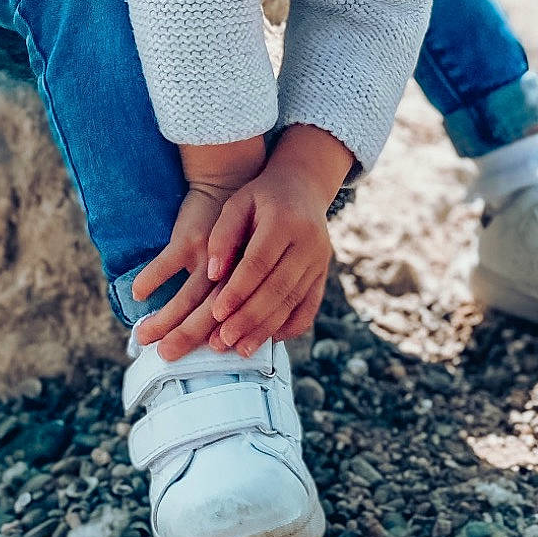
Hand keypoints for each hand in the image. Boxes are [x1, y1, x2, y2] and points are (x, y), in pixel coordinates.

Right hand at [131, 135, 265, 360]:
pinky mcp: (190, 238)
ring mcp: (208, 257)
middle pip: (207, 315)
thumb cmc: (238, 227)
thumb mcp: (245, 258)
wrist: (230, 181)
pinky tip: (138, 292)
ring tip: (143, 336)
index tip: (197, 360)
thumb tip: (225, 330)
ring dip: (163, 318)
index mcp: (243, 283)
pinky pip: (167, 263)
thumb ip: (238, 290)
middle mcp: (228, 274)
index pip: (231, 320)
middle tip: (164, 356)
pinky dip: (152, 278)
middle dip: (184, 338)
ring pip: (185, 297)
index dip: (214, 341)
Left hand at [203, 138, 344, 355]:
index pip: (259, 262)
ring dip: (266, 329)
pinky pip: (310, 307)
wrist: (303, 187)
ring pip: (293, 301)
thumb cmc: (260, 197)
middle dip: (249, 317)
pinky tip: (269, 340)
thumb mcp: (237, 203)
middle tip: (223, 340)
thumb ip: (222, 235)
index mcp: (284, 220)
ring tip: (240, 349)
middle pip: (278, 288)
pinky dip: (291, 326)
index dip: (238, 289)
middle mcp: (308, 242)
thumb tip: (213, 274)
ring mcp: (320, 260)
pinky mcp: (323, 274)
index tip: (216, 312)